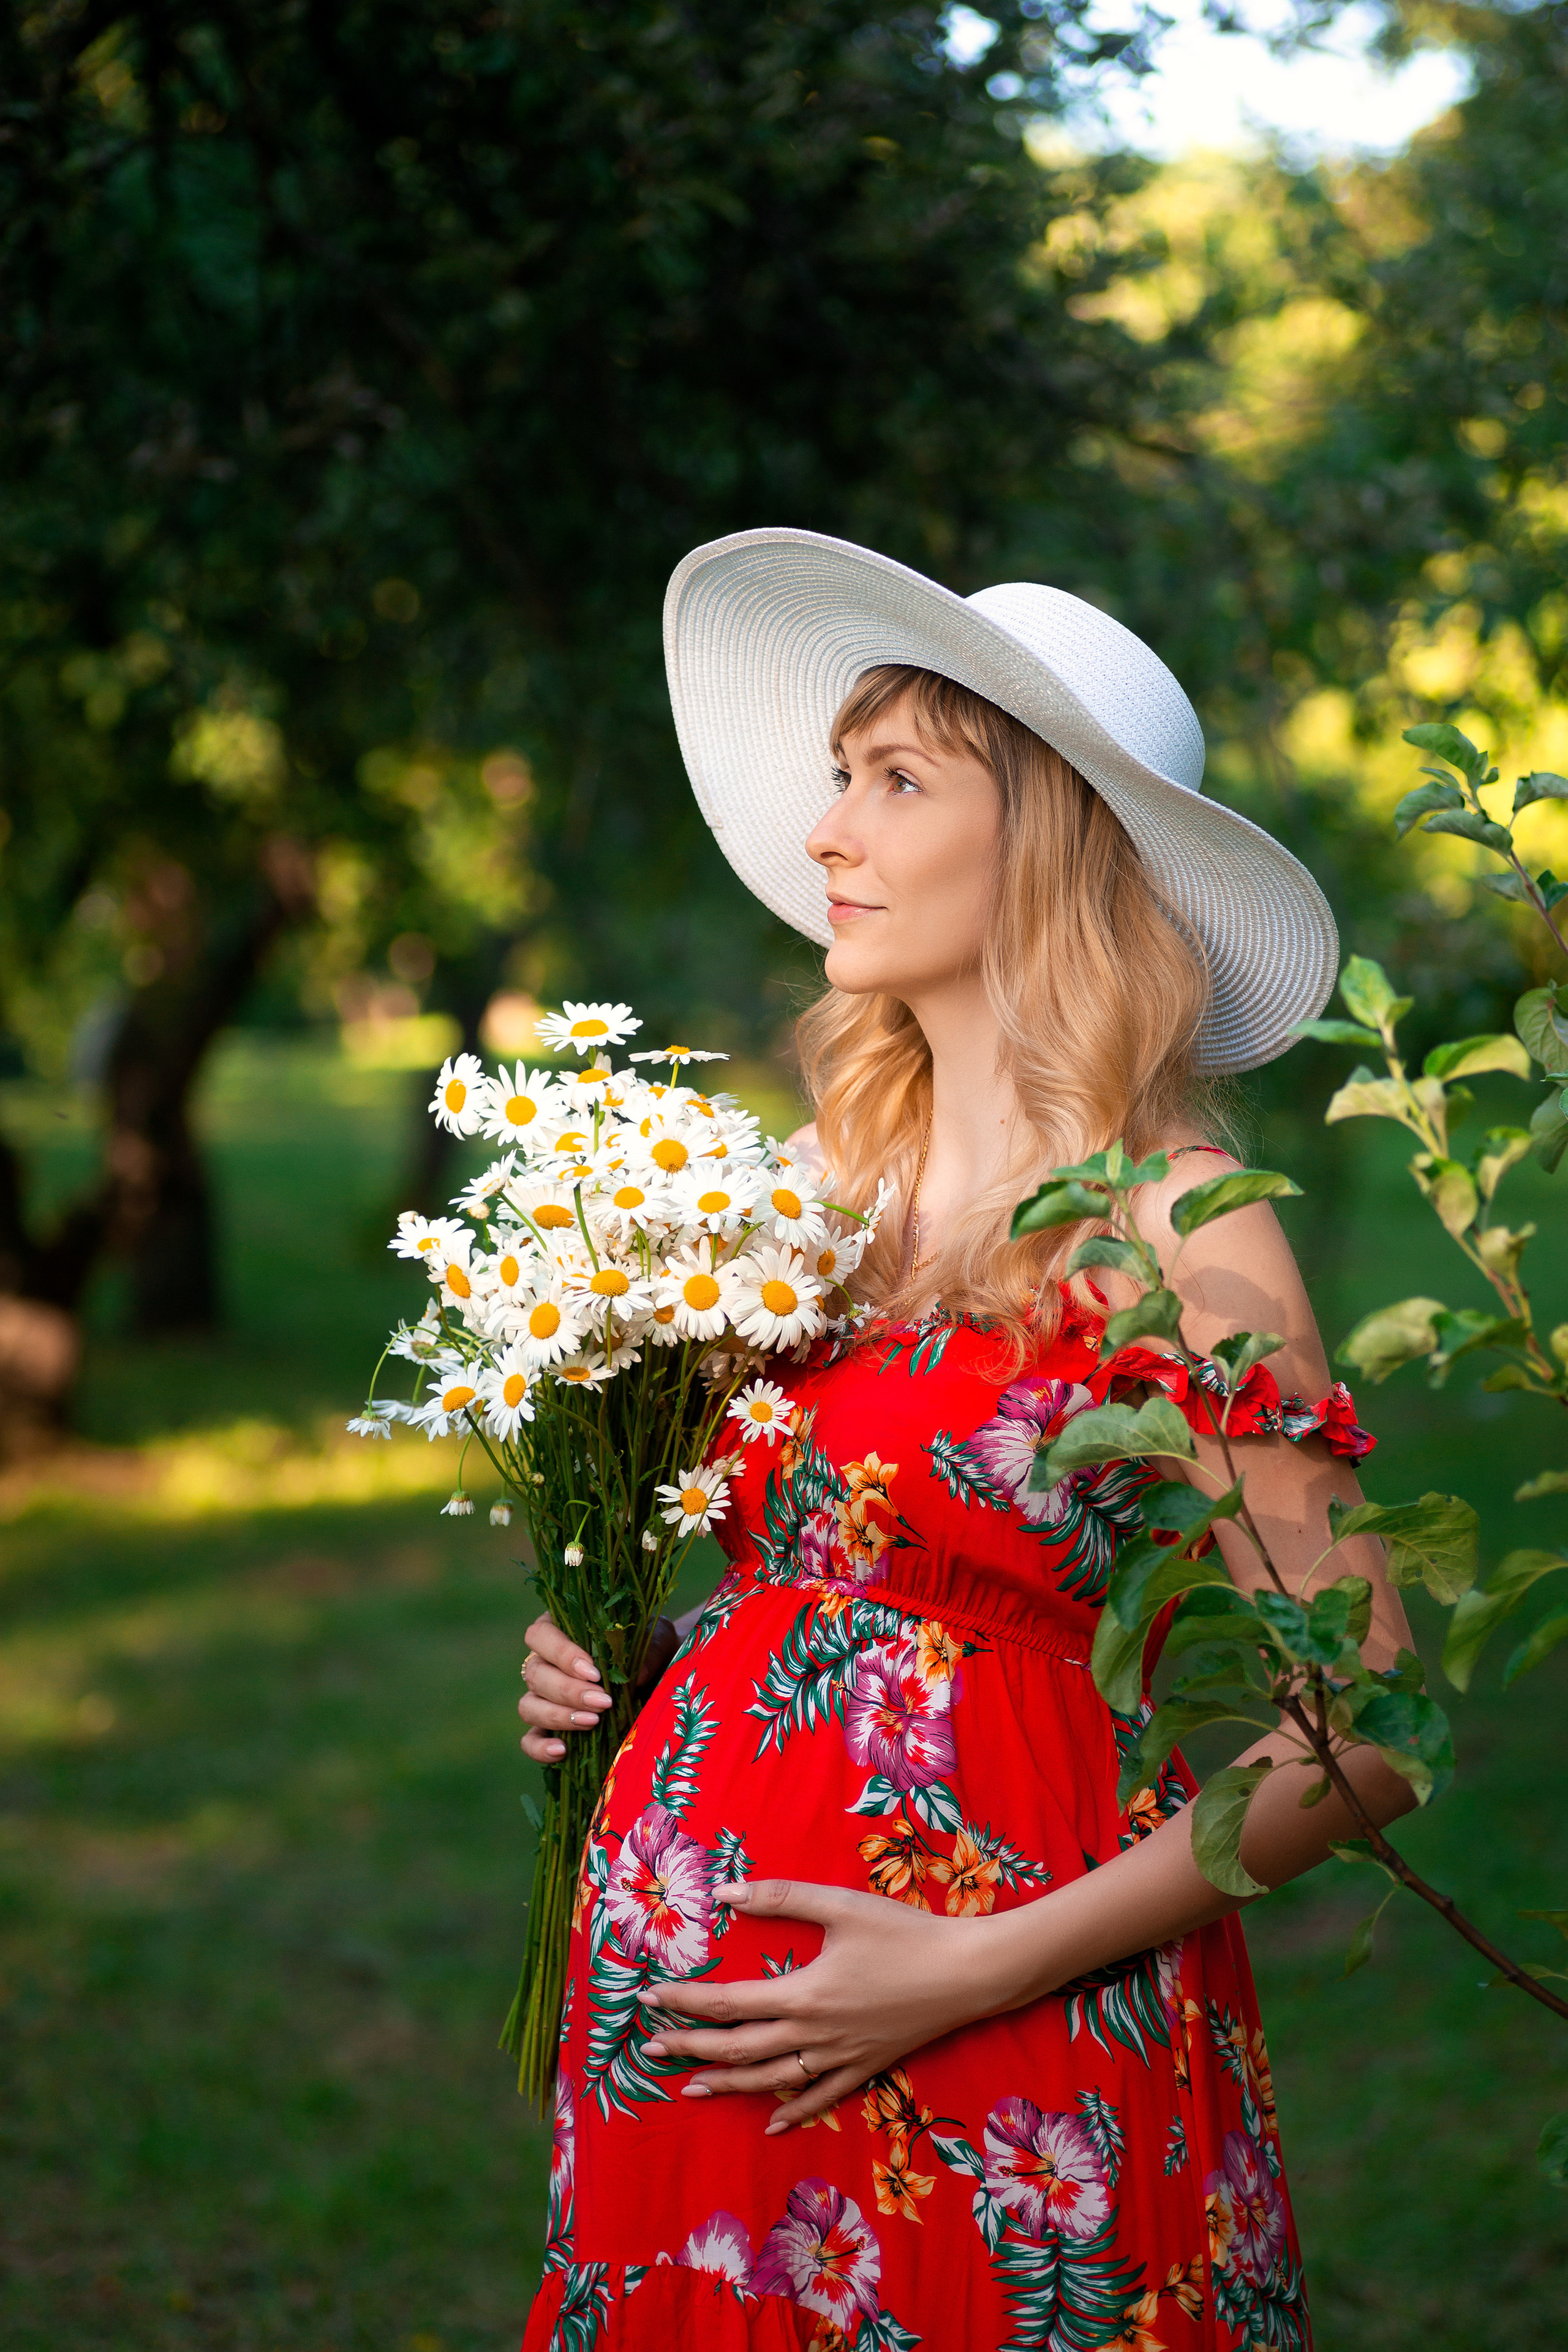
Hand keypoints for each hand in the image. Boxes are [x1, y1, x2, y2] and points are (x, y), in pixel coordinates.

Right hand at [518, 1611, 679, 1762]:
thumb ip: (650, 1649)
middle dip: (568, 1691)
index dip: (561, 1654)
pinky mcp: (546, 1728)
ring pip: (529, 1706)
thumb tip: (638, 1674)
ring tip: (593, 1722)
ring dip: (558, 1716)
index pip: (540, 1635)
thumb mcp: (657, 1638)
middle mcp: (544, 1662)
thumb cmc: (649, 1648)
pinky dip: (540, 1747)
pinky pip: (529, 1741)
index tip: (593, 1672)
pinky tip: (563, 1751)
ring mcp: (541, 1697)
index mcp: (560, 1629)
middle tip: (603, 1702)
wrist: (659, 1677)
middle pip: (535, 1674)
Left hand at [638, 1877, 1023, 2133]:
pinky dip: (792, 2112)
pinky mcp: (865, 2068)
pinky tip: (772, 2125)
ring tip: (693, 2089)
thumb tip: (727, 1892)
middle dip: (691, 2049)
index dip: (685, 2002)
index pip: (728, 2003)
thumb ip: (782, 1898)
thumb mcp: (841, 1905)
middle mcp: (814, 2034)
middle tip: (652, 2049)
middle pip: (739, 2049)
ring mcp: (840, 2058)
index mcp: (803, 1994)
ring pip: (772, 2081)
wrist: (966, 1973)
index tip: (650, 1998)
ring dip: (729, 2085)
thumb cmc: (904, 1933)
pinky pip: (821, 2098)